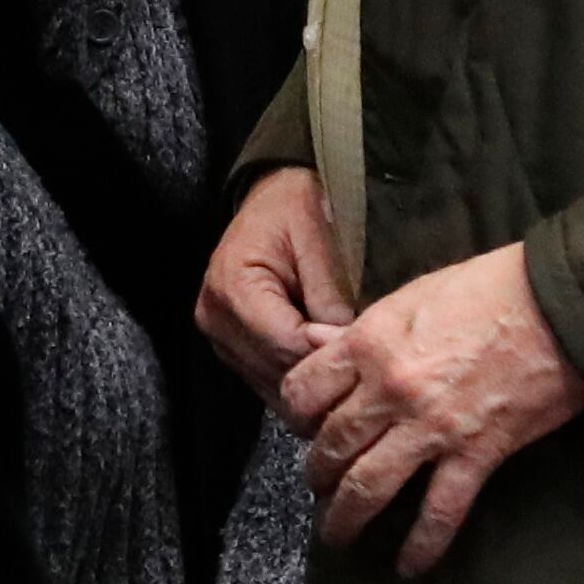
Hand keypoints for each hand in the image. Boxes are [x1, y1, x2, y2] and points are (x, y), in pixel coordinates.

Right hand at [197, 165, 353, 417]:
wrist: (269, 199)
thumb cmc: (295, 208)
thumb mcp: (317, 236)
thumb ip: (328, 293)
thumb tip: (342, 345)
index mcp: (232, 287)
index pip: (285, 344)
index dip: (327, 352)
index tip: (368, 348)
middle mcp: (215, 320)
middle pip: (277, 370)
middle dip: (323, 372)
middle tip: (368, 367)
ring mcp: (219, 339)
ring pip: (272, 385)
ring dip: (313, 383)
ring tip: (352, 371)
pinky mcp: (231, 348)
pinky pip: (268, 380)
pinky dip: (299, 380)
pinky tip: (329, 372)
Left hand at [281, 244, 583, 575]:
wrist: (560, 303)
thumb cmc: (488, 286)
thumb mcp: (411, 296)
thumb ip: (360, 330)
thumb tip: (314, 343)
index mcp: (369, 343)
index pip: (302, 392)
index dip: (296, 416)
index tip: (305, 429)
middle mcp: (390, 390)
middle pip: (331, 447)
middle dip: (319, 476)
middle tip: (321, 489)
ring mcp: (432, 427)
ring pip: (368, 487)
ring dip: (346, 519)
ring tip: (339, 536)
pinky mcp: (476, 453)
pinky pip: (439, 512)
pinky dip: (421, 547)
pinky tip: (408, 567)